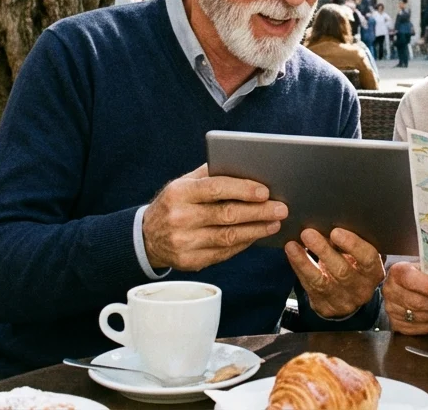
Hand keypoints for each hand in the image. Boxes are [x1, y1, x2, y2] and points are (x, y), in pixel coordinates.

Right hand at [141, 164, 286, 271]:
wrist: (146, 237)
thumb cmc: (174, 204)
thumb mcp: (183, 183)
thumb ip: (209, 174)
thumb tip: (245, 166)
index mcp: (179, 193)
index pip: (216, 188)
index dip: (243, 189)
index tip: (265, 191)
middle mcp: (180, 218)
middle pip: (227, 215)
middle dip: (258, 212)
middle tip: (281, 208)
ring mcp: (184, 242)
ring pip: (229, 237)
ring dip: (256, 230)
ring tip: (275, 222)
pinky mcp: (190, 261)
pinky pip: (224, 253)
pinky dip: (243, 243)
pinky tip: (257, 235)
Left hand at [286, 228, 384, 318]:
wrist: (348, 294)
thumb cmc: (354, 264)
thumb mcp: (358, 255)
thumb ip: (350, 243)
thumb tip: (327, 223)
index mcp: (374, 272)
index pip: (368, 258)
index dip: (352, 245)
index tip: (335, 232)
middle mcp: (362, 289)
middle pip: (342, 271)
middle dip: (323, 251)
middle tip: (308, 233)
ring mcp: (344, 301)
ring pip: (322, 281)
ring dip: (305, 262)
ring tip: (293, 245)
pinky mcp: (326, 307)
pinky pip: (310, 287)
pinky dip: (299, 268)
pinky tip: (292, 254)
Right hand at [382, 262, 427, 334]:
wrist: (404, 286)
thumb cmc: (420, 275)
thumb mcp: (427, 268)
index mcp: (397, 271)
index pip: (412, 280)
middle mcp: (390, 290)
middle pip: (416, 302)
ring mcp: (390, 308)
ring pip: (418, 316)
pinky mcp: (395, 323)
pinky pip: (416, 328)